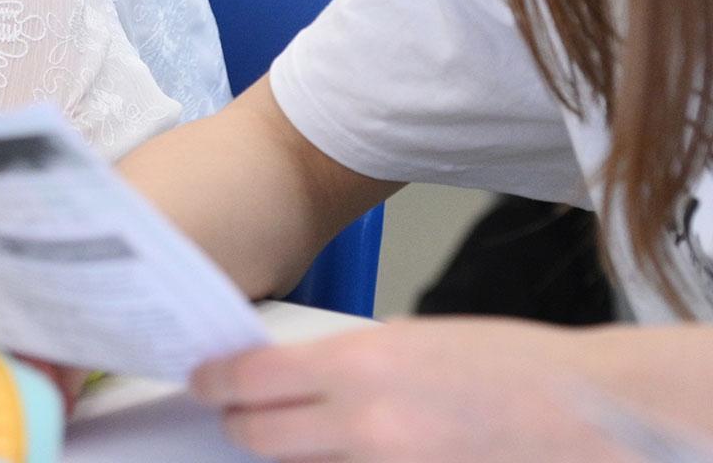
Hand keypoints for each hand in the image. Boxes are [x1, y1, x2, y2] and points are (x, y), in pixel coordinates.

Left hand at [192, 318, 630, 461]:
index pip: (249, 380)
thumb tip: (288, 378)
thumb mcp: (411, 340)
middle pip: (258, 437)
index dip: (216, 382)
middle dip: (241, 423)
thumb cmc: (508, 365)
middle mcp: (363, 427)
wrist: (586, 412)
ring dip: (296, 454)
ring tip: (310, 433)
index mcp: (357, 367)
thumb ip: (344, 365)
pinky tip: (354, 451)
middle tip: (238, 413)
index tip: (204, 382)